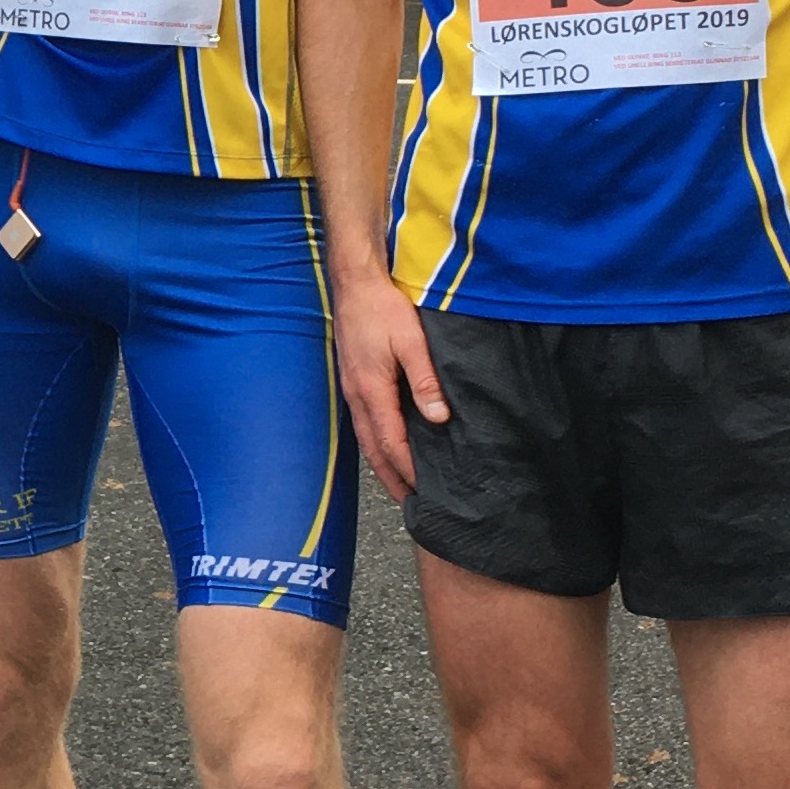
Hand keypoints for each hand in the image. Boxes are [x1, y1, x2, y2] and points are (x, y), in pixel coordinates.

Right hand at [331, 270, 446, 503]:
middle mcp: (357, 396)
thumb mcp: (411, 341)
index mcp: (371, 390)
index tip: (425, 490)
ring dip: (382, 465)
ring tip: (399, 484)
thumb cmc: (383, 308)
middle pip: (373, 450)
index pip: (391, 442)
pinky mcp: (353, 381)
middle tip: (410, 504)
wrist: (355, 284)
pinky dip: (376, 443)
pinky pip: (363, 423)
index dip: (408, 469)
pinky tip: (386, 446)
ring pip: (366, 439)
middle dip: (392, 479)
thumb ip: (425, 380)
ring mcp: (351, 389)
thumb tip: (438, 416)